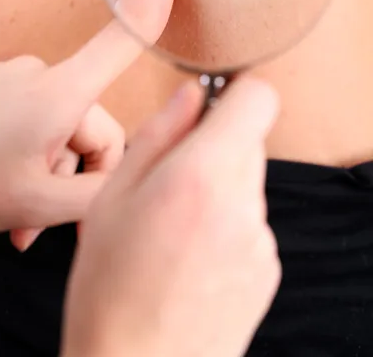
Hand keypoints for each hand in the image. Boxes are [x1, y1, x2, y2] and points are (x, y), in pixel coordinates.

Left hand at [0, 0, 175, 250]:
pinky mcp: (2, 88)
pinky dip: (35, 159)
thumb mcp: (39, 203)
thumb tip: (134, 179)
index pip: (119, 42)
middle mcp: (41, 75)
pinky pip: (40, 124)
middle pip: (96, 126)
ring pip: (67, 132)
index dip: (149, 6)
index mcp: (58, 94)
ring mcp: (18, 79)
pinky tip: (13, 190)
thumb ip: (102, 193)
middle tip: (52, 218)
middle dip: (81, 174)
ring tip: (23, 217)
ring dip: (54, 175)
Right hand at [62, 77, 280, 356]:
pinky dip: (228, 222)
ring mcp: (260, 238)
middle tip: (172, 178)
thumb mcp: (112, 195)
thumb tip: (192, 94)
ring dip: (220, 186)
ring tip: (176, 225)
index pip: (258, 99)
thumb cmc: (110, 285)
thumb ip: (159, 133)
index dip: (238, 93)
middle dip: (216, 145)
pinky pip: (251, 221)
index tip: (214, 105)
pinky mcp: (267, 267)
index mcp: (202, 175)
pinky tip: (192, 254)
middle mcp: (242, 203)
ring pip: (248, 181)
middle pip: (250, 140)